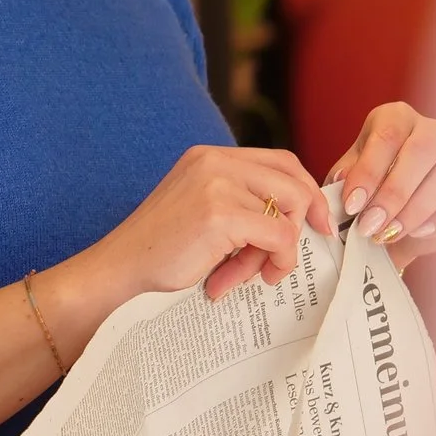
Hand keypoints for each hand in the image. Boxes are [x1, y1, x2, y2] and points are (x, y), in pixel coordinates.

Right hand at [74, 144, 333, 308]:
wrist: (119, 271)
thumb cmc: (160, 251)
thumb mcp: (202, 210)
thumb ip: (240, 201)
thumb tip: (298, 218)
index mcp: (210, 156)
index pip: (281, 161)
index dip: (306, 192)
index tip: (316, 223)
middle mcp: (215, 161)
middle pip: (293, 182)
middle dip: (302, 222)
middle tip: (285, 259)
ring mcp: (217, 184)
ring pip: (289, 213)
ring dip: (278, 251)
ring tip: (249, 274)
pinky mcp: (220, 214)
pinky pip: (279, 237)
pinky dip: (273, 262)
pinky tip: (242, 279)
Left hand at [329, 103, 435, 269]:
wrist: (386, 225)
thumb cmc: (365, 193)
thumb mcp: (346, 182)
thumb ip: (342, 184)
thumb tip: (339, 188)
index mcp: (396, 119)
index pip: (388, 134)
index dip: (369, 171)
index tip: (351, 204)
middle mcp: (432, 132)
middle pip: (422, 151)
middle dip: (394, 192)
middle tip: (369, 224)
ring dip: (415, 210)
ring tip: (387, 234)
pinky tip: (419, 234)